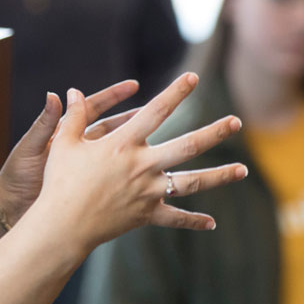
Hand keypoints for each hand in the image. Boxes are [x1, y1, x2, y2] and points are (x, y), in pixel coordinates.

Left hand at [0, 80, 142, 226]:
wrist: (10, 209)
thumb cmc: (16, 177)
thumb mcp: (30, 149)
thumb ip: (44, 124)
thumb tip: (53, 94)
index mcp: (63, 133)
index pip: (91, 108)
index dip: (112, 96)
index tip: (134, 86)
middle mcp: (77, 147)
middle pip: (111, 129)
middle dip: (132, 119)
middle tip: (154, 112)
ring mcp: (84, 167)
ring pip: (116, 153)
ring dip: (135, 146)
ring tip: (159, 142)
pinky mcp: (89, 187)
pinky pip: (113, 178)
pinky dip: (128, 175)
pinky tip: (147, 176)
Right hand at [32, 73, 246, 251]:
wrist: (62, 225)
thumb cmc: (60, 182)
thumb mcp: (65, 144)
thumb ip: (74, 116)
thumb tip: (71, 91)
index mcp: (123, 144)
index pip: (156, 112)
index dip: (175, 93)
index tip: (194, 78)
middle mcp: (142, 165)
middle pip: (187, 145)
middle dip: (215, 132)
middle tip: (237, 121)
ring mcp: (147, 192)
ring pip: (191, 182)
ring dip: (220, 176)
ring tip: (243, 170)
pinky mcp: (146, 215)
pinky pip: (175, 218)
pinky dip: (194, 222)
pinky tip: (212, 223)